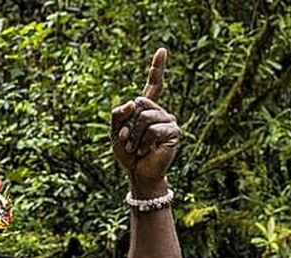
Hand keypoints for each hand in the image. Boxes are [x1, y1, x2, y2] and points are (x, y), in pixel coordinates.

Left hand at [110, 48, 180, 193]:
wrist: (138, 173)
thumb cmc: (127, 153)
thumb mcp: (116, 132)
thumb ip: (118, 115)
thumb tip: (132, 103)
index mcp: (146, 108)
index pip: (154, 85)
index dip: (158, 68)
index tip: (163, 50)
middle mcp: (160, 111)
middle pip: (139, 103)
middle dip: (127, 124)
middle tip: (127, 140)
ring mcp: (169, 121)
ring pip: (144, 117)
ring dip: (134, 136)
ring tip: (136, 148)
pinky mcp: (174, 132)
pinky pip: (153, 129)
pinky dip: (143, 142)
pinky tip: (145, 151)